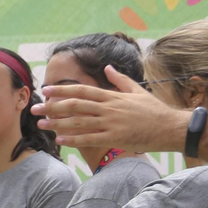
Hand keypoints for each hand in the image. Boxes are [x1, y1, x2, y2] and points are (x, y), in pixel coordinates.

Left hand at [36, 65, 184, 151]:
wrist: (172, 128)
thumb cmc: (155, 110)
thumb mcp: (137, 91)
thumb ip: (119, 80)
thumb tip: (108, 67)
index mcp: (112, 97)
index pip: (81, 90)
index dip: (61, 90)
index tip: (46, 90)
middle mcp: (109, 109)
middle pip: (74, 106)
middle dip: (52, 107)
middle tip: (34, 108)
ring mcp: (111, 124)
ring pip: (78, 123)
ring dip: (58, 123)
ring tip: (41, 124)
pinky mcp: (115, 138)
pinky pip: (90, 139)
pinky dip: (74, 139)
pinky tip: (60, 140)